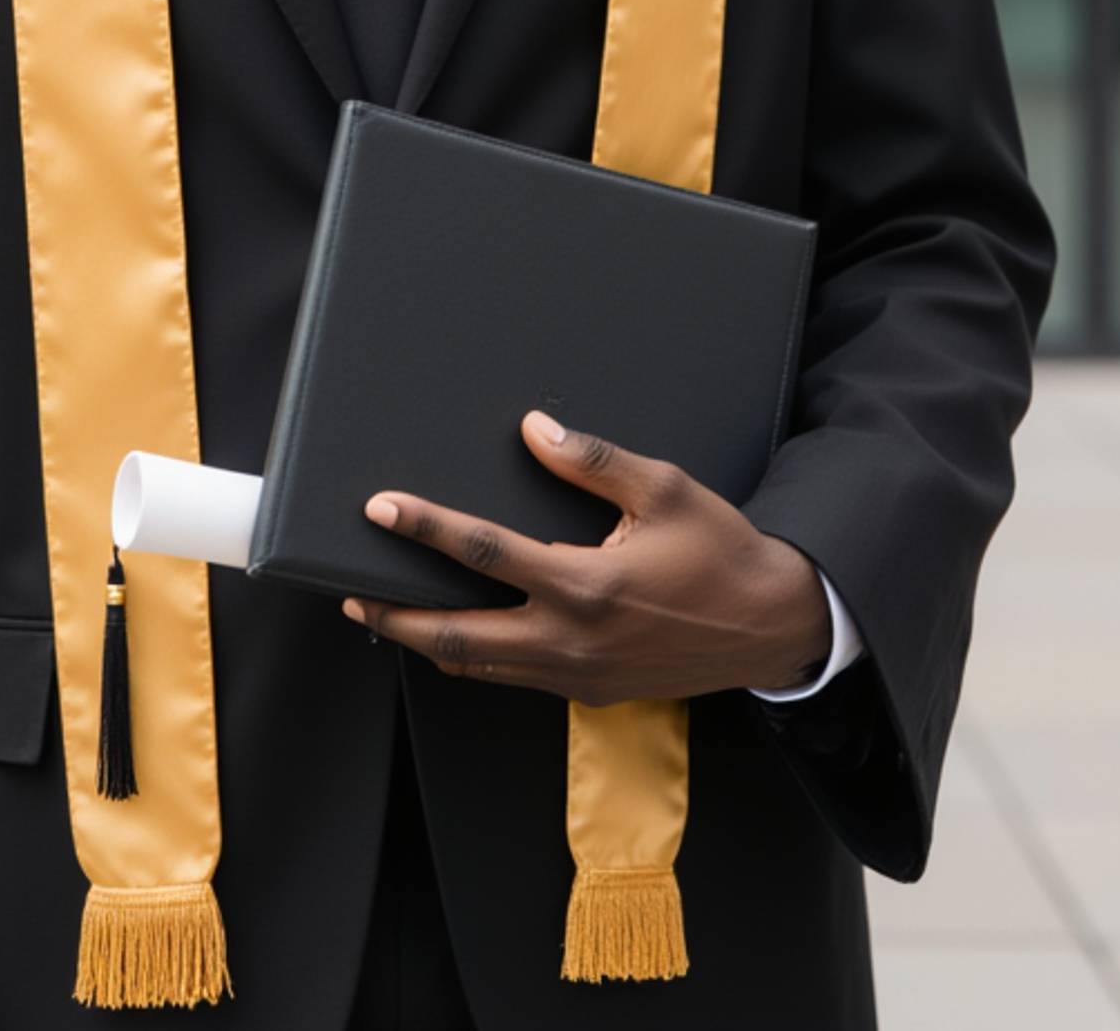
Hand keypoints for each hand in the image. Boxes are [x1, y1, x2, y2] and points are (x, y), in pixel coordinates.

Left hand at [340, 409, 832, 703]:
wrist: (771, 628)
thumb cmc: (720, 552)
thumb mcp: (664, 489)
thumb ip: (593, 461)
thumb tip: (534, 428)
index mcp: (587, 586)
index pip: (484, 553)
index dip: (425, 527)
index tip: (381, 509)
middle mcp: (572, 641)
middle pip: (457, 635)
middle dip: (396, 614)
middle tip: (349, 590)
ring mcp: (576, 676)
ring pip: (478, 667)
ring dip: (425, 640)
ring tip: (382, 612)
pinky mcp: (587, 691)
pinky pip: (511, 678)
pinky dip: (471, 657)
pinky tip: (452, 632)